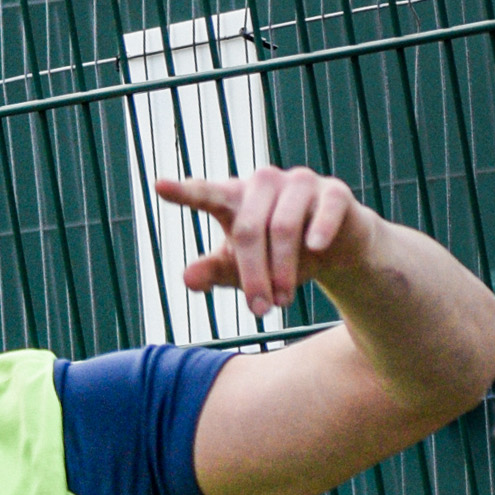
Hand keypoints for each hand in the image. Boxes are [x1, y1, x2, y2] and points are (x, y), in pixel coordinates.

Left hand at [157, 166, 371, 319]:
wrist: (336, 250)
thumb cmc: (277, 256)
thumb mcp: (240, 269)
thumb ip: (213, 271)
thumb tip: (187, 278)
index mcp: (234, 197)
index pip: (205, 194)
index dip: (183, 192)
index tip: (158, 185)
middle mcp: (263, 183)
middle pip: (248, 230)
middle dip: (252, 276)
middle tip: (258, 311)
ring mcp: (299, 183)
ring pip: (284, 227)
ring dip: (283, 270)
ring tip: (283, 301)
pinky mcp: (333, 192)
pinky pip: (324, 210)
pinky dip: (319, 232)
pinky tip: (316, 249)